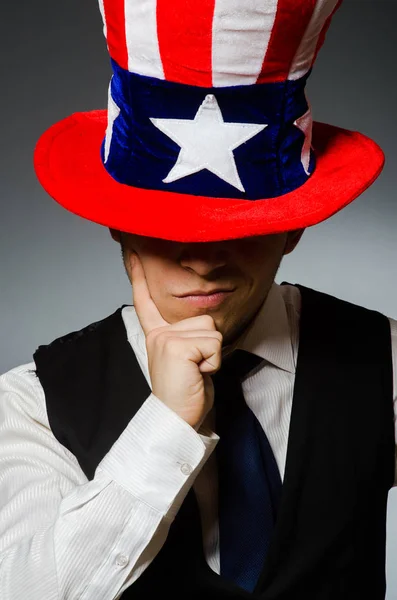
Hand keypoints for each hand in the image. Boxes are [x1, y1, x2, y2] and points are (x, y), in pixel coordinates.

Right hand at [130, 252, 222, 430]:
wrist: (178, 418)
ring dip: (212, 354)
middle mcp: (158, 334)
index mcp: (157, 334)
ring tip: (196, 371)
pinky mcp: (177, 348)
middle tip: (195, 368)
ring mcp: (166, 340)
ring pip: (211, 330)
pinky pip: (213, 344)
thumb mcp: (183, 357)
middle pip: (204, 319)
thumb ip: (186, 336)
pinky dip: (213, 362)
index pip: (146, 301)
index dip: (139, 276)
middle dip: (209, 345)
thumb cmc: (185, 390)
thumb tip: (203, 325)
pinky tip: (198, 374)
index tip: (133, 253)